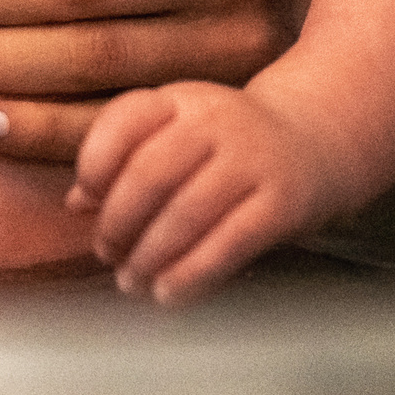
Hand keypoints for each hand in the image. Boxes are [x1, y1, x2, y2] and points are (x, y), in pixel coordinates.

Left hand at [68, 82, 336, 305]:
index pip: (125, 120)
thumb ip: (127, 160)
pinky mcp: (282, 203)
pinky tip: (169, 294)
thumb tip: (75, 202)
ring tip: (131, 281)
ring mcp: (252, 160)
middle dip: (118, 222)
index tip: (84, 203)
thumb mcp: (180, 133)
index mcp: (181, 99)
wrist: (320, 138)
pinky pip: (228, 243)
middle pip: (150, 173)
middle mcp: (216, 121)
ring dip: (150, 256)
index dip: (95, 163)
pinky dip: (191, 275)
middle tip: (108, 253)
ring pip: (186, 213)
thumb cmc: (229, 146)